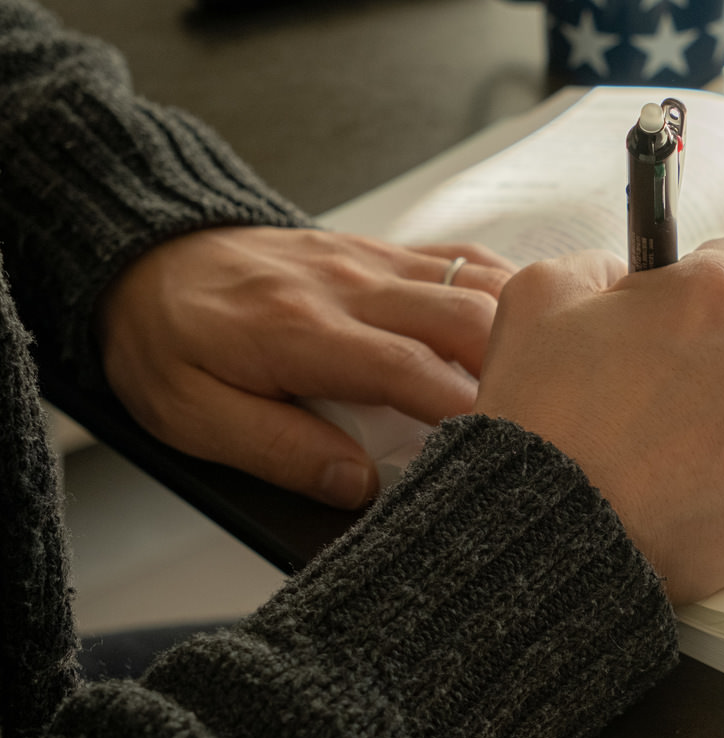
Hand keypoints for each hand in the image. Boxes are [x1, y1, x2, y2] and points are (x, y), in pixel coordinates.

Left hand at [98, 226, 514, 508]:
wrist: (144, 255)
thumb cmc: (167, 339)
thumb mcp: (191, 416)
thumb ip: (277, 451)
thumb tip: (360, 487)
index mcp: (301, 333)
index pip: (407, 369)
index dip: (467, 408)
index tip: (509, 447)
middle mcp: (349, 287)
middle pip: (464, 315)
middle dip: (522, 364)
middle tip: (554, 416)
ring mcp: (372, 260)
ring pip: (476, 281)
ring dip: (529, 323)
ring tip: (565, 370)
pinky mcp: (383, 251)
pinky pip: (461, 258)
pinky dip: (508, 289)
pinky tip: (537, 321)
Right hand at [475, 239, 723, 604]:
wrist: (549, 532)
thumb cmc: (539, 410)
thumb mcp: (536, 295)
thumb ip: (595, 265)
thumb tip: (624, 276)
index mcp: (717, 293)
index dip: (696, 292)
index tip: (673, 320)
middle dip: (712, 363)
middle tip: (649, 402)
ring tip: (660, 457)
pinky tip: (681, 494)